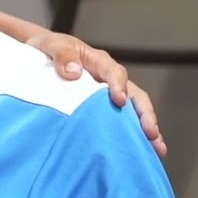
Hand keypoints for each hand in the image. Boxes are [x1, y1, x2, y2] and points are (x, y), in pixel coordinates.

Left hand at [26, 32, 165, 156]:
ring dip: (146, 128)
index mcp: (98, 62)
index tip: (119, 101)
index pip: (114, 72)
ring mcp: (108, 94)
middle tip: (151, 133)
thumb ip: (62, 56)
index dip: (119, 86)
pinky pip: (121, 120)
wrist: (39, 53)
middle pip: (134, 95)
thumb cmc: (48, 49)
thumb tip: (74, 72)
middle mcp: (108, 78)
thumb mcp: (51, 46)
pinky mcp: (102, 108)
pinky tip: (140, 151)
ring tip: (157, 149)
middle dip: (144, 114)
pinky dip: (132, 135)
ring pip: (133, 110)